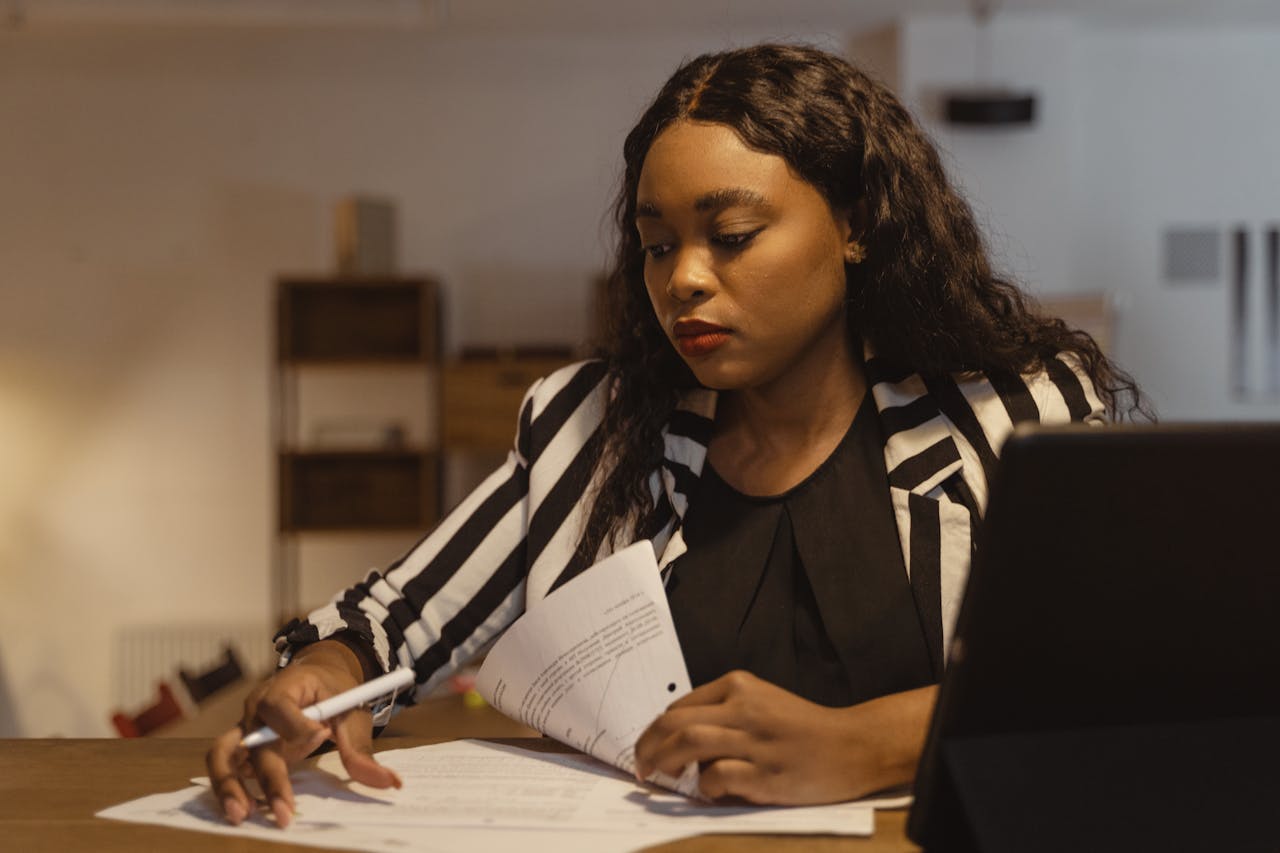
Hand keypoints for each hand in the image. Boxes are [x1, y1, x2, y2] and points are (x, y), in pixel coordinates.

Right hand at [204, 640, 402, 827]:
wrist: (316, 677)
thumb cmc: (334, 691)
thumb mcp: (353, 712)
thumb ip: (362, 748)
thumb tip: (390, 783)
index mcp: (285, 687)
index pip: (279, 706)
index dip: (297, 725)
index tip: (322, 735)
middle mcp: (257, 707)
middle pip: (251, 742)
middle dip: (268, 779)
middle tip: (283, 813)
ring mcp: (245, 727)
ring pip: (222, 754)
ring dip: (228, 786)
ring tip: (241, 816)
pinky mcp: (242, 747)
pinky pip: (228, 766)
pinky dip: (231, 788)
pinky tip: (245, 810)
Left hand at [633, 670, 935, 804]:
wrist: (853, 746)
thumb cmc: (804, 729)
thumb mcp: (762, 703)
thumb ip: (724, 713)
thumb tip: (679, 741)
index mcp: (740, 686)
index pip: (680, 706)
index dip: (656, 731)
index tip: (649, 749)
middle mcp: (744, 708)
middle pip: (676, 722)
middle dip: (648, 746)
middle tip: (642, 767)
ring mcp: (755, 741)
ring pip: (690, 742)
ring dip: (666, 762)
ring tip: (662, 778)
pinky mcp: (766, 774)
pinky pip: (718, 776)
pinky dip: (705, 785)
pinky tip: (710, 791)